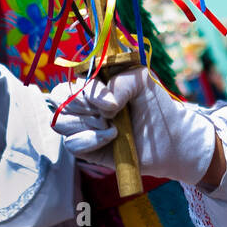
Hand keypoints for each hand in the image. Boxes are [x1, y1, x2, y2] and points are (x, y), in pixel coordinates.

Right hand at [52, 67, 216, 185]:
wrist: (167, 137)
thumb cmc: (155, 105)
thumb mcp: (141, 80)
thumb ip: (120, 80)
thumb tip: (105, 105)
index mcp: (95, 80)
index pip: (72, 78)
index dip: (87, 90)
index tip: (112, 102)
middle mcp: (84, 101)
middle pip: (58, 98)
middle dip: (84, 106)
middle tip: (111, 112)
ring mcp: (82, 124)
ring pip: (61, 121)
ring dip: (89, 124)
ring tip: (113, 126)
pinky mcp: (84, 147)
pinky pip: (71, 144)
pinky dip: (91, 141)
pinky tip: (111, 139)